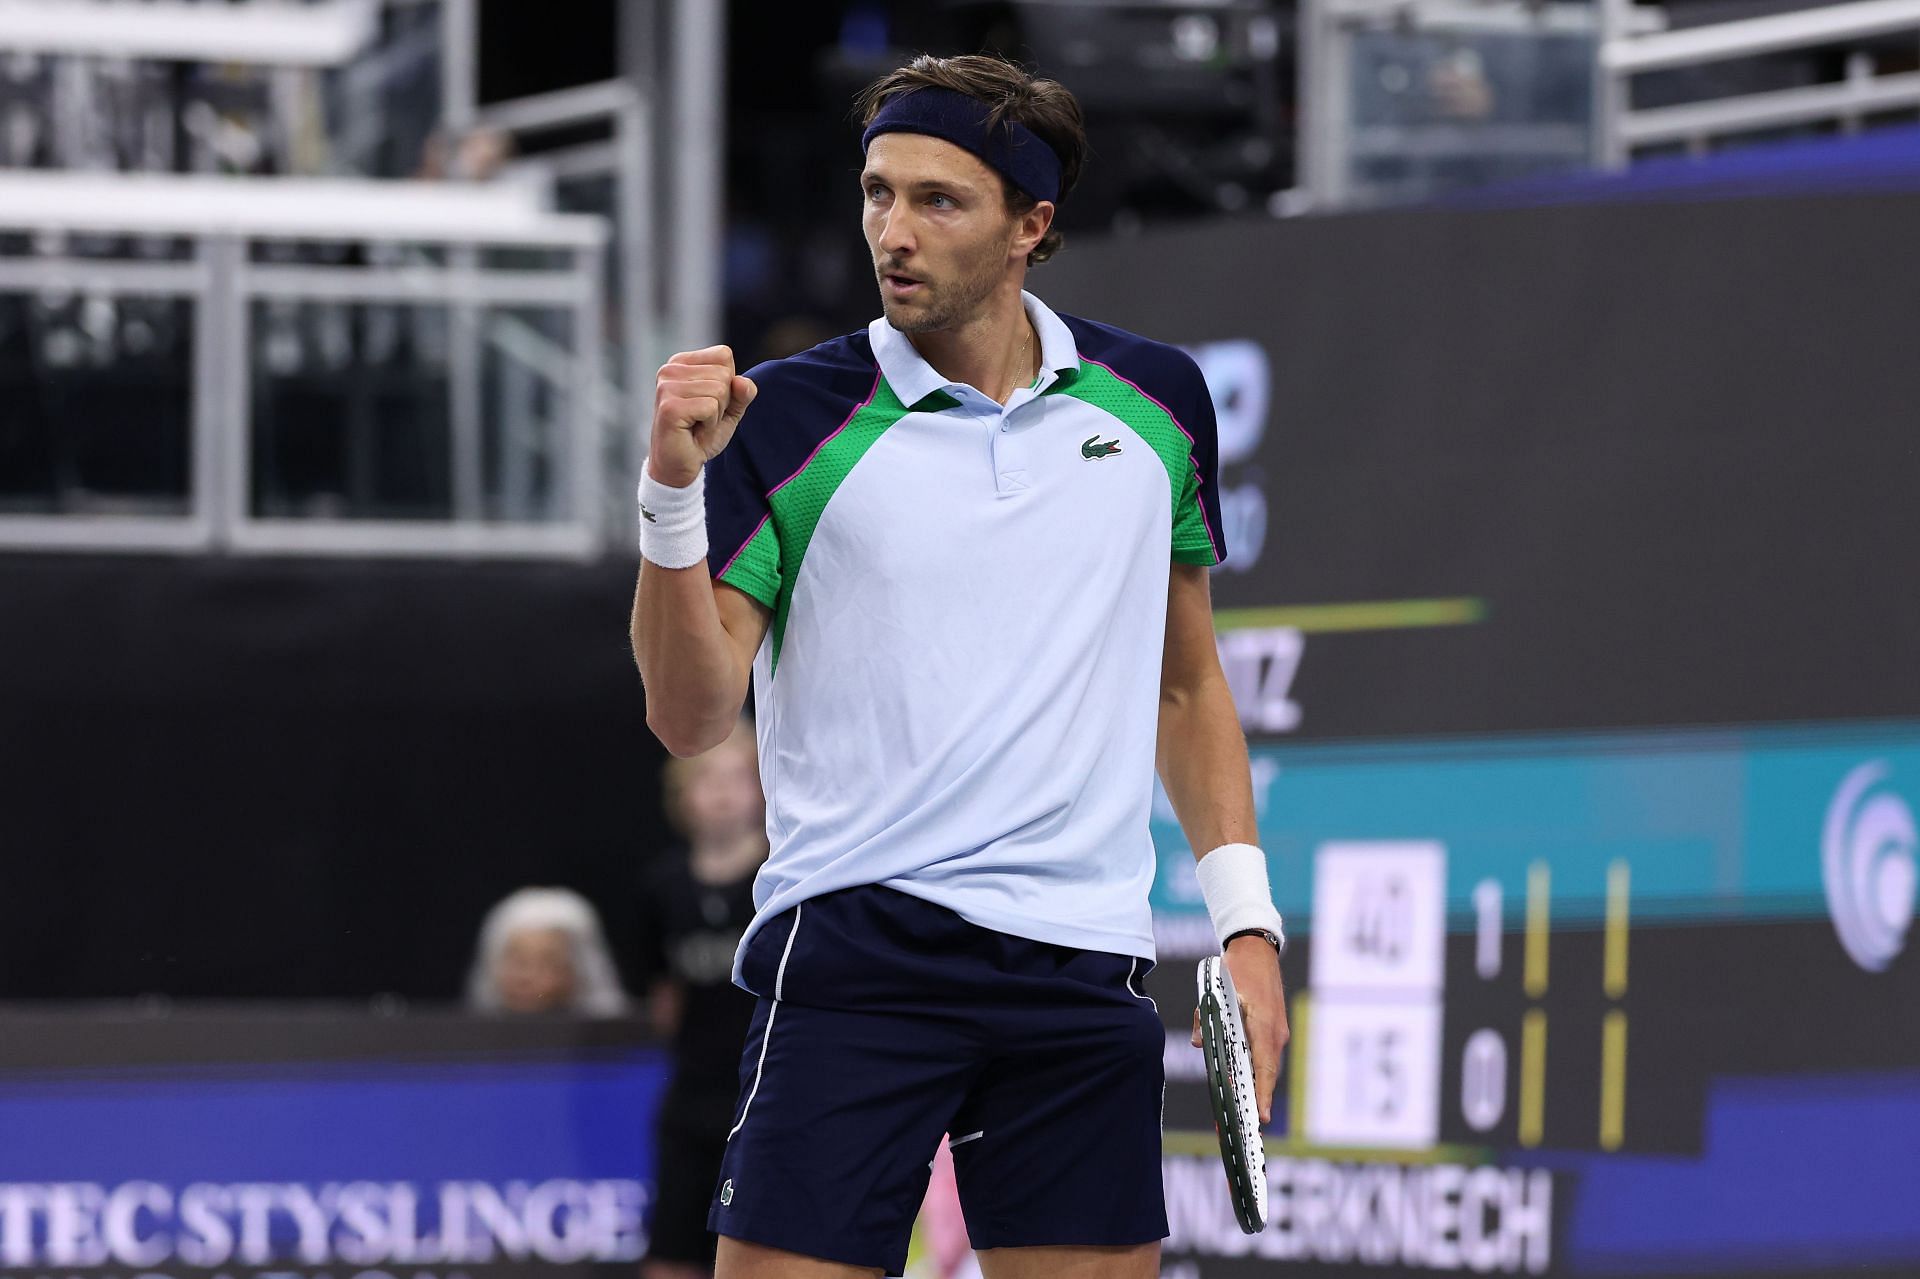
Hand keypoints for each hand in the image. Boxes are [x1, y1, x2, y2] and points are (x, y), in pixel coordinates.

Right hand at [649, 345, 757, 486]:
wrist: (680, 466)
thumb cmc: (700, 435)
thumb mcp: (729, 410)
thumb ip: (742, 392)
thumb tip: (742, 381)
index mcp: (681, 363)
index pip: (723, 355)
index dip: (728, 384)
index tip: (709, 403)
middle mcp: (670, 370)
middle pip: (724, 373)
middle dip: (723, 402)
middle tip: (702, 418)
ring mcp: (667, 387)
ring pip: (719, 390)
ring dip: (716, 415)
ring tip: (697, 424)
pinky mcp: (670, 407)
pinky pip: (710, 406)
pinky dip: (710, 424)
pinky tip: (693, 431)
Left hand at [1190, 935, 1290, 1123]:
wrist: (1257, 950)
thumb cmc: (1237, 970)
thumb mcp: (1215, 990)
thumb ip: (1206, 1018)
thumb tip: (1200, 1044)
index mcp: (1263, 1026)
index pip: (1264, 1068)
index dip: (1261, 1094)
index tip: (1259, 1118)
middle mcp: (1274, 1034)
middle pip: (1266, 1076)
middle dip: (1253, 1104)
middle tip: (1237, 1130)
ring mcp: (1276, 1033)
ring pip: (1265, 1069)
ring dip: (1253, 1092)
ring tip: (1235, 1117)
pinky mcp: (1272, 1031)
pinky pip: (1264, 1058)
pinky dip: (1254, 1075)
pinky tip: (1240, 1089)